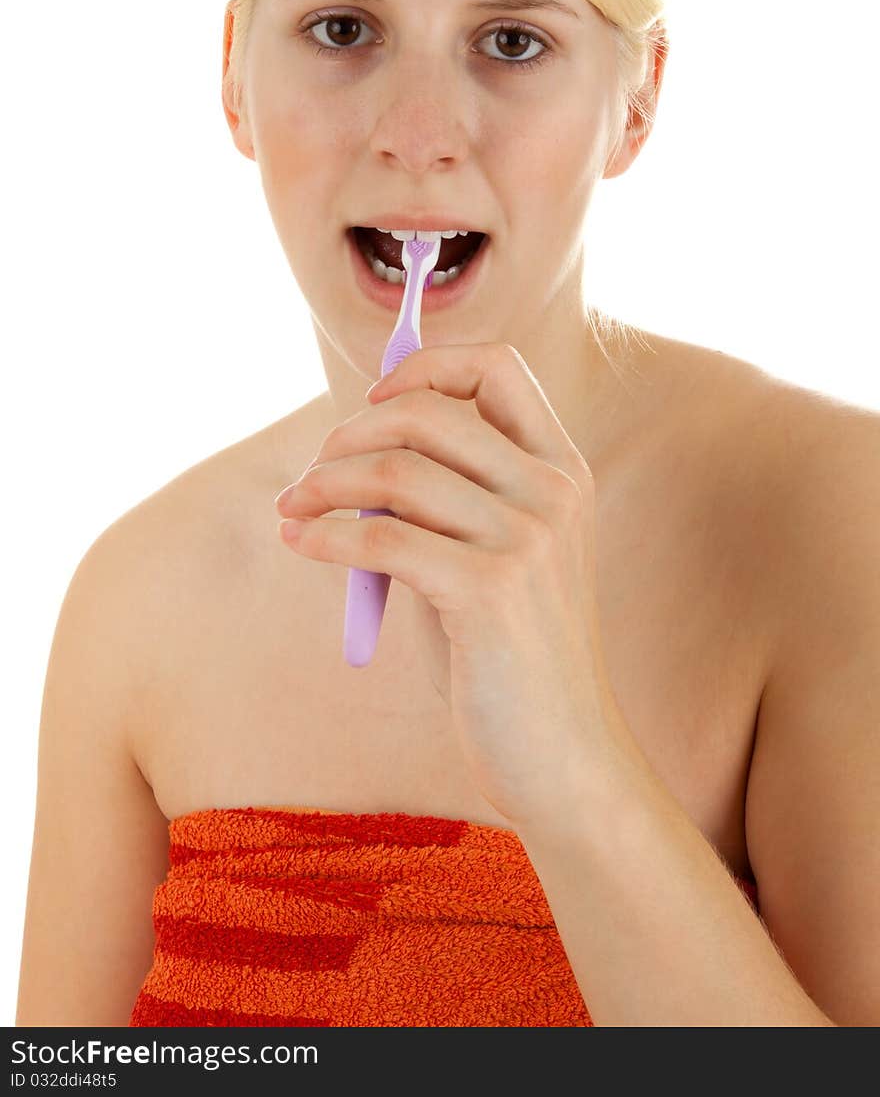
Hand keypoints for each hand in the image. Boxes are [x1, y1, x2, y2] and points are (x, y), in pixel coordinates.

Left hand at [274, 342, 625, 834]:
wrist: (560, 753)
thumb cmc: (507, 654)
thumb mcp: (491, 553)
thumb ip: (445, 494)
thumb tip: (356, 443)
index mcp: (561, 469)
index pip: (498, 365)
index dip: (426, 366)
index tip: (375, 401)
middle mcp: (553, 490)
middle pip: (430, 411)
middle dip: (352, 430)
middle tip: (312, 470)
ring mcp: (527, 537)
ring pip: (396, 471)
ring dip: (323, 481)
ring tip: (292, 507)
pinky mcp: (489, 590)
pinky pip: (380, 537)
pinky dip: (323, 534)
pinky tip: (298, 541)